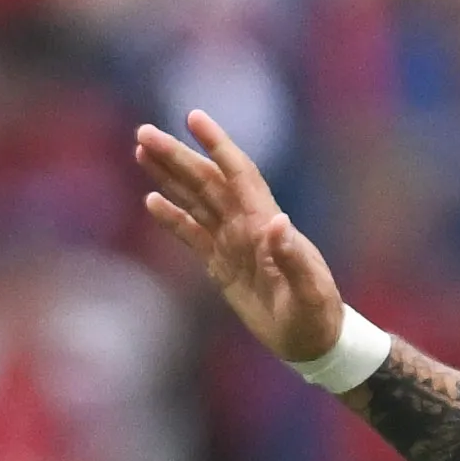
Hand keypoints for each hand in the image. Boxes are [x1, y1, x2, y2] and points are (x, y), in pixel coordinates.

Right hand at [135, 109, 343, 365]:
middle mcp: (247, 226)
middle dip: (177, 157)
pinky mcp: (222, 265)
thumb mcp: (310, 292)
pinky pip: (193, 235)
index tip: (194, 117)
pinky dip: (172, 217)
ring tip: (142, 151)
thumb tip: (277, 222)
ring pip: (196, 200)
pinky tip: (151, 200)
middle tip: (144, 133)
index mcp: (266, 224)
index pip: (239, 175)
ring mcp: (233, 243)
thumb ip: (293, 259)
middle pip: (207, 182)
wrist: (315, 342)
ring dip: (169, 176)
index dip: (218, 145)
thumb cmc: (317, 317)